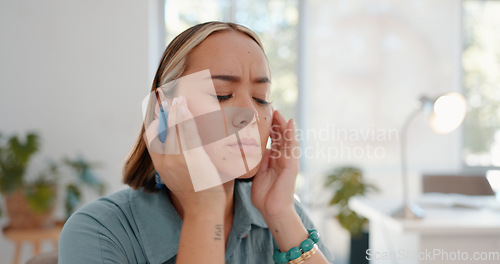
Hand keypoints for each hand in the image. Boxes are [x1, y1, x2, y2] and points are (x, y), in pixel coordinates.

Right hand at [144, 94, 225, 212]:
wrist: (203, 208)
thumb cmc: (195, 192)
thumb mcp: (177, 175)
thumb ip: (174, 159)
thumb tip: (174, 142)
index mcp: (160, 165)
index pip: (150, 138)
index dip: (152, 122)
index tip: (157, 110)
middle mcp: (165, 160)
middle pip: (160, 129)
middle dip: (163, 112)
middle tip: (166, 97)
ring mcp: (178, 158)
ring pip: (173, 128)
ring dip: (175, 110)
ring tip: (177, 98)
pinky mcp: (192, 157)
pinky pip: (187, 132)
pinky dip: (185, 118)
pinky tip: (185, 108)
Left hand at [251, 110, 298, 218]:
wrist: (273, 211)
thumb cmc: (265, 197)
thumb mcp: (258, 175)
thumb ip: (260, 162)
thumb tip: (261, 150)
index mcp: (274, 161)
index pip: (273, 141)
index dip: (269, 129)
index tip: (263, 117)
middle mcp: (283, 159)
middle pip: (280, 137)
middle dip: (275, 124)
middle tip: (270, 109)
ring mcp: (289, 161)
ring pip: (286, 139)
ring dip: (283, 125)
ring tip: (278, 112)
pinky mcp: (292, 164)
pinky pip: (292, 146)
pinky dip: (291, 134)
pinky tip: (290, 123)